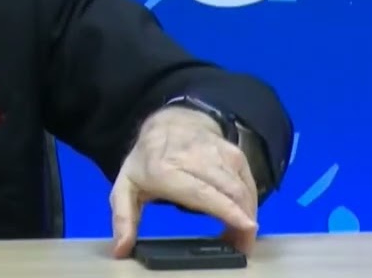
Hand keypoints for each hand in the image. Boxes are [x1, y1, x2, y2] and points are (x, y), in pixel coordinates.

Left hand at [110, 107, 258, 257]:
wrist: (168, 122)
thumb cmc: (147, 161)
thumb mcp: (125, 187)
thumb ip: (124, 218)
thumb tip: (121, 249)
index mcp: (164, 169)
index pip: (200, 191)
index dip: (225, 210)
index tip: (244, 228)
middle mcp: (194, 157)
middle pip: (228, 191)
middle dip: (241, 221)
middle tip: (241, 246)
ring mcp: (217, 152)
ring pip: (241, 187)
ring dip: (248, 214)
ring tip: (242, 236)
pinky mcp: (233, 152)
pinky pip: (249, 181)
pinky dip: (251, 202)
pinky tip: (244, 216)